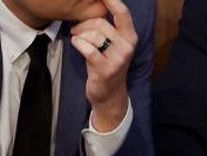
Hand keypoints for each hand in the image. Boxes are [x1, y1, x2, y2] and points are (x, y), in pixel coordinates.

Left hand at [70, 0, 136, 131]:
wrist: (109, 94)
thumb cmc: (106, 64)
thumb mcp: (113, 44)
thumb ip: (108, 25)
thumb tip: (96, 3)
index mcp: (130, 36)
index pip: (122, 12)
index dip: (110, 0)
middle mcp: (127, 46)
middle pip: (101, 22)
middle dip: (83, 23)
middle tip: (76, 29)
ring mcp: (118, 58)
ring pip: (93, 34)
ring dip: (79, 34)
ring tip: (76, 39)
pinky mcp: (106, 69)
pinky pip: (88, 48)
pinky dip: (78, 43)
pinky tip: (76, 44)